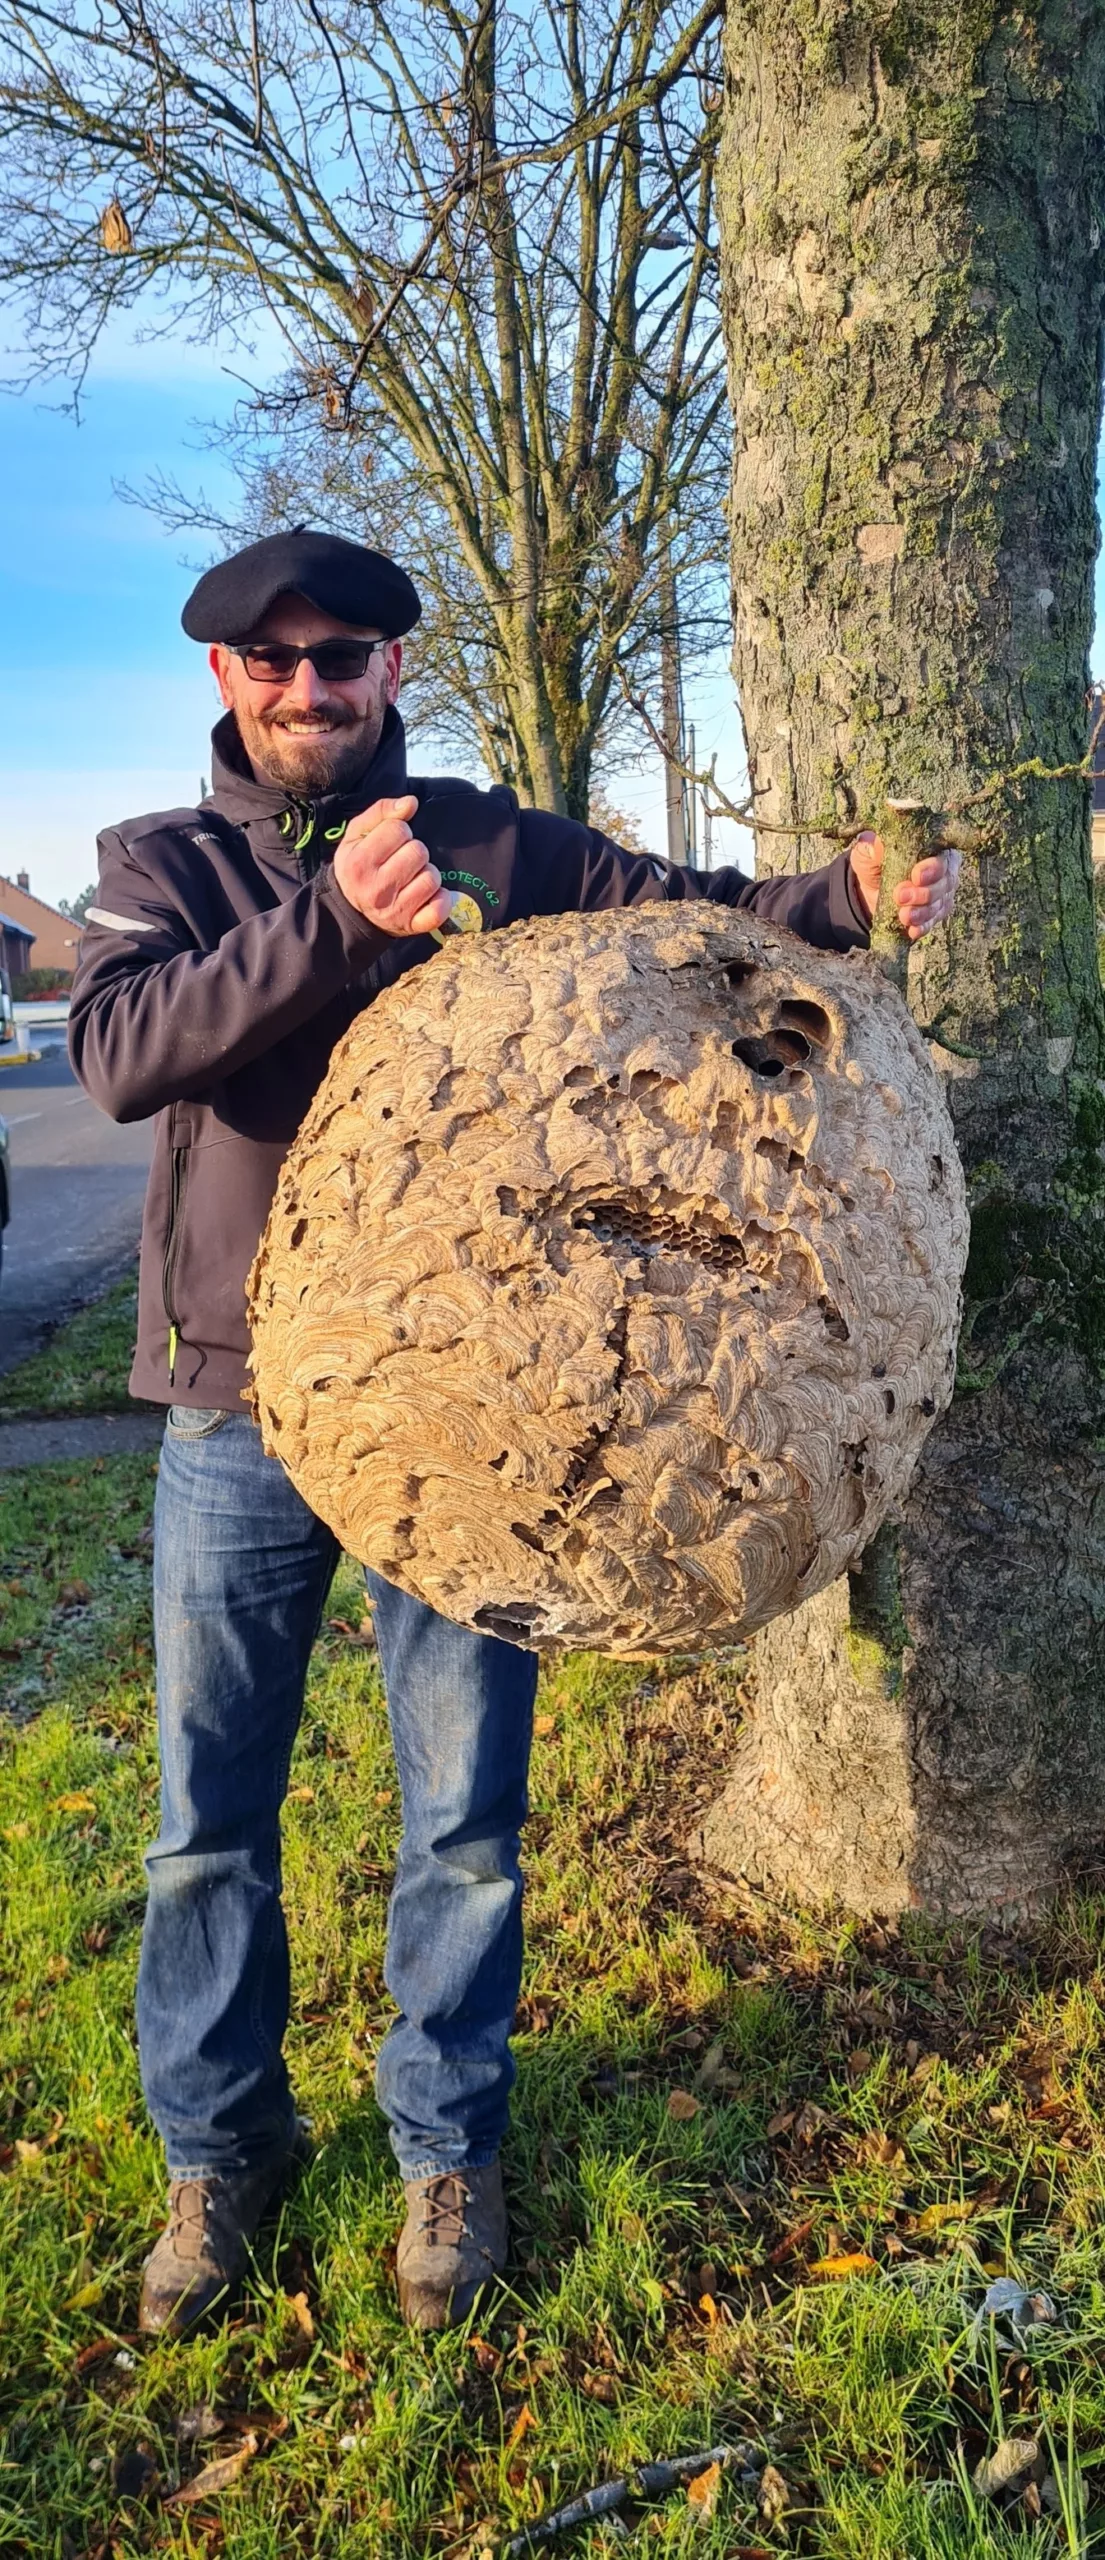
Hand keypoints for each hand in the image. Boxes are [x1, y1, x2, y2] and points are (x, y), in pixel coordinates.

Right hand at [333, 794, 455, 936]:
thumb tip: (410, 803)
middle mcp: (377, 889)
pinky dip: (441, 900)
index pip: (398, 830)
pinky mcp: (413, 925)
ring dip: (427, 873)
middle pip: (418, 852)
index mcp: (360, 863)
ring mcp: (396, 910)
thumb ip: (381, 812)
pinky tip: (429, 895)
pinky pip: (440, 908)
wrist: (352, 911)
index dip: (399, 831)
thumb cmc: (358, 866)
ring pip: (432, 877)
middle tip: (403, 860)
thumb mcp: (357, 835)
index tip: (391, 842)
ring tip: (413, 877)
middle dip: (414, 851)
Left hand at [848, 831, 961, 940]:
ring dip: (922, 912)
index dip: (933, 868)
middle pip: (945, 883)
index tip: (916, 876)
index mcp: (934, 849)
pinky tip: (912, 930)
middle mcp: (944, 871)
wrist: (867, 889)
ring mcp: (941, 894)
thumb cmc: (873, 862)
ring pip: (940, 905)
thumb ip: (872, 846)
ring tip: (903, 915)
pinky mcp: (934, 914)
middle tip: (901, 896)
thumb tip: (875, 845)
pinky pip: (933, 922)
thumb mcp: (868, 851)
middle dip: (924, 893)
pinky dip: (923, 927)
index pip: (943, 857)